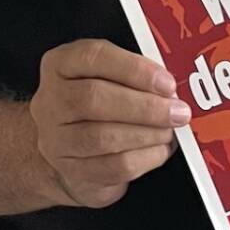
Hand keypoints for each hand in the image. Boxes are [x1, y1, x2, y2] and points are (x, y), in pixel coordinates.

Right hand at [29, 38, 188, 207]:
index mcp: (60, 65)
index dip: (134, 69)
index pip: (93, 57)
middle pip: (94, 99)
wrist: (66, 151)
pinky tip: (159, 149)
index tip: (166, 82)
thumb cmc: (96, 104)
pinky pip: (114, 166)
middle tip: (177, 110)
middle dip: (144, 106)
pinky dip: (145, 158)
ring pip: (103, 137)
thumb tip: (168, 86)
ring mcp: (58, 140)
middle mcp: (52, 101)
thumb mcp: (106, 75)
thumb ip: (133, 72)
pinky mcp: (74, 172)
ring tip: (169, 130)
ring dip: (147, 134)